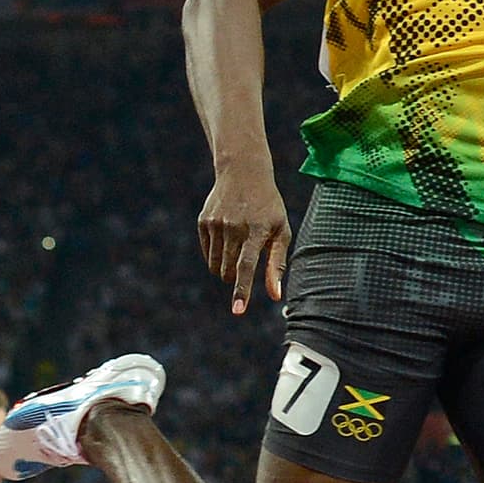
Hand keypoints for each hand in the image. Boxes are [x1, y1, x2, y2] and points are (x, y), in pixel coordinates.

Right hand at [198, 168, 290, 314]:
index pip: (247, 266)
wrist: (243, 173)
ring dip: (225, 268)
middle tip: (246, 261)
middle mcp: (234, 227)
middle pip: (229, 271)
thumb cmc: (269, 207)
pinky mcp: (203, 222)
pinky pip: (207, 253)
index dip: (242, 290)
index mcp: (257, 230)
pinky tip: (227, 236)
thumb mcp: (280, 231)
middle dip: (236, 277)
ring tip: (238, 248)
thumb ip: (277, 264)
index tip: (238, 310)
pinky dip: (216, 254)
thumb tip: (276, 296)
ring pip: (215, 266)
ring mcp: (216, 224)